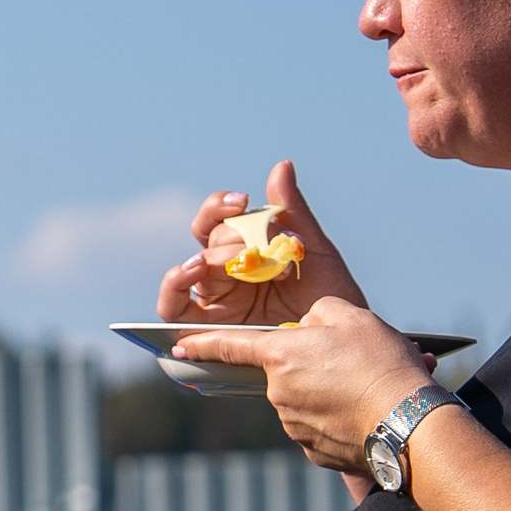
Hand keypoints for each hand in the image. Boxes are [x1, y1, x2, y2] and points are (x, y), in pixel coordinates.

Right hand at [155, 159, 365, 324]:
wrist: (337, 344)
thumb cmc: (330, 300)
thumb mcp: (314, 251)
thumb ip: (294, 211)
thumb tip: (282, 166)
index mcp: (248, 249)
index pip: (219, 219)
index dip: (220, 206)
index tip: (240, 202)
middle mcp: (227, 272)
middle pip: (207, 242)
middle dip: (229, 240)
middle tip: (256, 250)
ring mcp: (215, 300)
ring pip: (186, 270)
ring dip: (198, 260)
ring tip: (219, 260)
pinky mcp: (204, 327)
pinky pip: (173, 306)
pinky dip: (174, 285)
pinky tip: (194, 272)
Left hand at [173, 297, 429, 470]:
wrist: (408, 423)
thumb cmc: (380, 364)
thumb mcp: (352, 317)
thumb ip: (320, 314)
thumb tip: (310, 328)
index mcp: (280, 356)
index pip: (230, 346)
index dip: (203, 343)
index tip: (177, 347)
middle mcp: (278, 393)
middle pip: (287, 371)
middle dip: (313, 366)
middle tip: (354, 363)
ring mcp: (294, 426)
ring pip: (307, 399)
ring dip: (331, 392)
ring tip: (370, 387)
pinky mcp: (315, 451)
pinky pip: (322, 426)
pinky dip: (340, 419)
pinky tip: (369, 412)